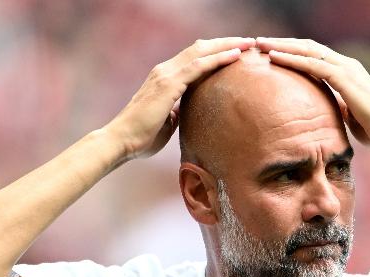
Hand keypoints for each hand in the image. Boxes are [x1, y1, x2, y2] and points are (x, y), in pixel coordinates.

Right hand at [103, 37, 255, 160]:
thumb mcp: (166, 123)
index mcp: (164, 78)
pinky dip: (218, 58)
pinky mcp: (168, 85)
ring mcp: (165, 75)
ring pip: (201, 52)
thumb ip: (177, 113)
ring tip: (248, 43)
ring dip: (227, 45)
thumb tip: (186, 113)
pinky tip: (236, 55)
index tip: (236, 51)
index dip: (214, 52)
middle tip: (248, 42)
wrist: (121, 141)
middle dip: (225, 42)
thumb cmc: (141, 137)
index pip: (193, 57)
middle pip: (200, 48)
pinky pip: (198, 66)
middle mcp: (164, 71)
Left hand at [256, 37, 369, 154]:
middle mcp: (345, 64)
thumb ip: (338, 108)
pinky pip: (311, 64)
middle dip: (282, 43)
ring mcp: (345, 68)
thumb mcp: (350, 115)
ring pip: (306, 50)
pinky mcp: (344, 78)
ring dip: (281, 46)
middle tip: (259, 43)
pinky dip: (291, 58)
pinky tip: (273, 57)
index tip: (272, 52)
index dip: (293, 51)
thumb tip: (325, 111)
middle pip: (307, 46)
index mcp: (346, 71)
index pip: (314, 55)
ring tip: (259, 45)